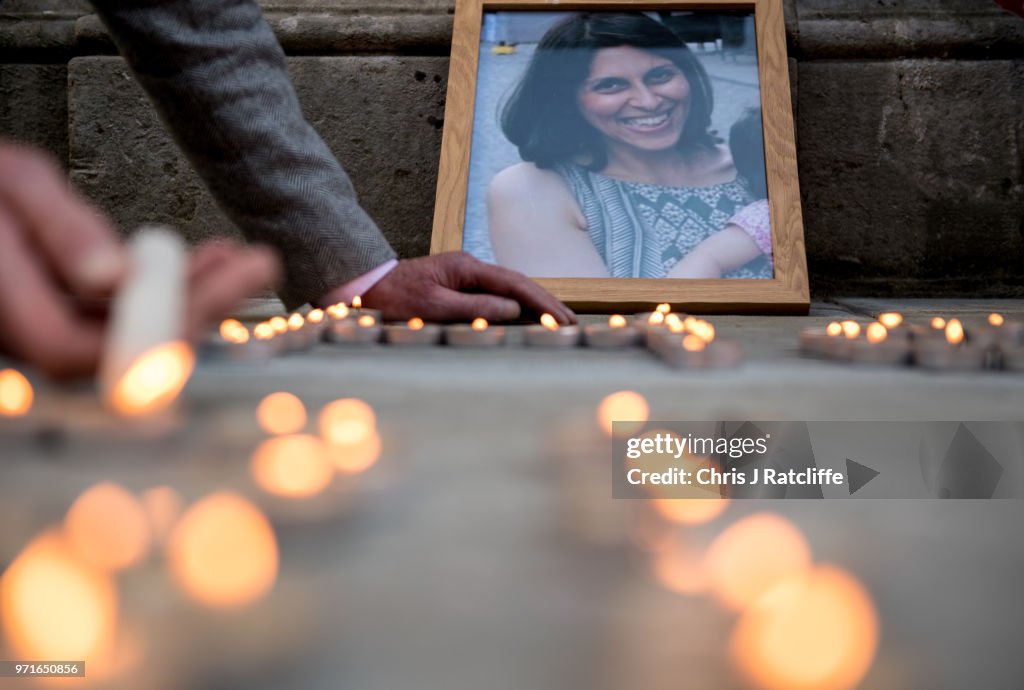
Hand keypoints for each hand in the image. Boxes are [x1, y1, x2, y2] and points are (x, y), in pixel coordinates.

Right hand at [0, 143, 278, 378]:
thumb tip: (113, 278)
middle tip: (257, 266)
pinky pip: (130, 313)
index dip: (157, 329)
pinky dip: (172, 287)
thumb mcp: (18, 184)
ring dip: (195, 295)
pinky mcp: (72, 314)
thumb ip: (62, 229)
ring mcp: (52, 326)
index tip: (217, 288)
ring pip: (137, 330)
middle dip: (200, 306)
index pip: (83, 349)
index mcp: (3, 305)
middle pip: (124, 347)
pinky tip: (212, 259)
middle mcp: (26, 333)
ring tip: (242, 258)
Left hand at [361, 252, 575, 323]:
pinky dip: (516, 307)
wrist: (367, 286)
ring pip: (509, 289)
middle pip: (518, 284)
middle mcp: (470, 267)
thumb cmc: (395, 297)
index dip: (542, 302)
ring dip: (534, 305)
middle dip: (546, 303)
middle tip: (570, 324)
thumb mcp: (434, 306)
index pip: (516, 284)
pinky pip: (495, 295)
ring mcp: (465, 276)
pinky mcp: (459, 286)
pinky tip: (528, 318)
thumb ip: (475, 306)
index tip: (562, 320)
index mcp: (467, 267)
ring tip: (558, 322)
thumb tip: (513, 308)